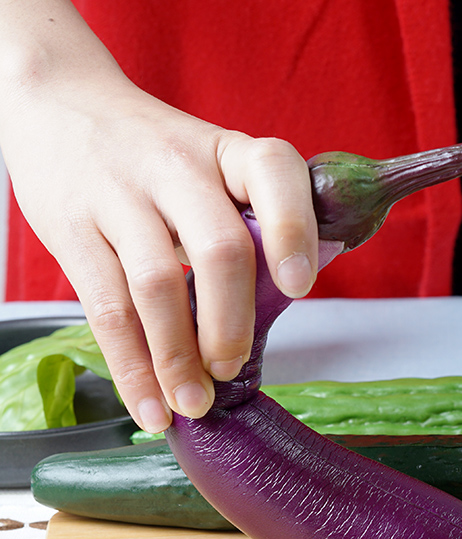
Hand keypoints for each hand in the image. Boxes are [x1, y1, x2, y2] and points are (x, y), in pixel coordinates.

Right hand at [0, 3, 318, 432]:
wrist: (59, 104)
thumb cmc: (155, 155)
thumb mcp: (211, 165)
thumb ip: (252, 219)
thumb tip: (291, 291)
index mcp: (227, 153)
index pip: (273, 173)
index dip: (293, 229)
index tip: (298, 287)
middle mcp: (177, 167)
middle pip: (217, 248)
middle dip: (231, 321)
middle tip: (231, 367)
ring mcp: (120, 197)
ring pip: (157, 286)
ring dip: (179, 357)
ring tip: (194, 403)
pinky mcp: (73, 231)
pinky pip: (106, 310)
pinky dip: (132, 367)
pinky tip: (151, 406)